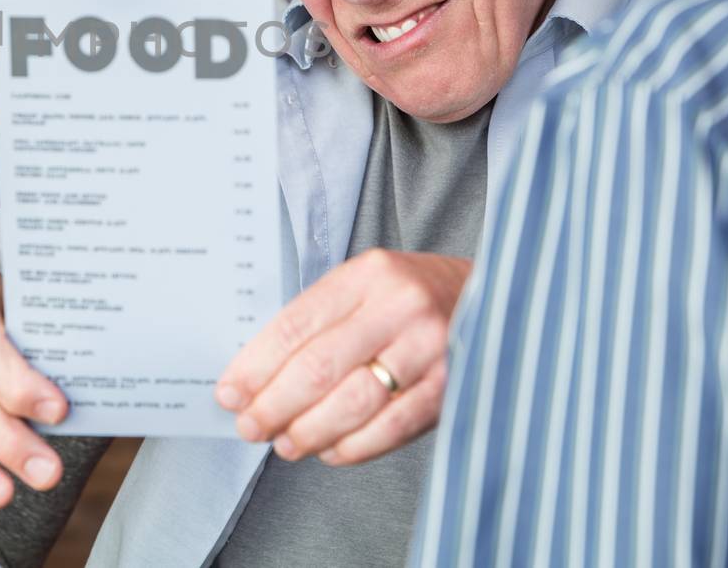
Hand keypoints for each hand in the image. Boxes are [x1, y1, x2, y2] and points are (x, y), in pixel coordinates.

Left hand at [215, 249, 470, 465]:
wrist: (497, 295)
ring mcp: (430, 346)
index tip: (230, 393)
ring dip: (310, 431)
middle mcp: (399, 305)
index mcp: (367, 274)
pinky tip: (331, 452)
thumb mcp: (366, 287)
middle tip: (250, 427)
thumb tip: (257, 378)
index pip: (296, 325)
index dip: (256, 366)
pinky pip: (393, 426)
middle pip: (319, 366)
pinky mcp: (453, 385)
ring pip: (354, 401)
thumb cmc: (412, 297)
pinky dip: (355, 446)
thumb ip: (320, 322)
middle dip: (274, 405)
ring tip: (285, 444)